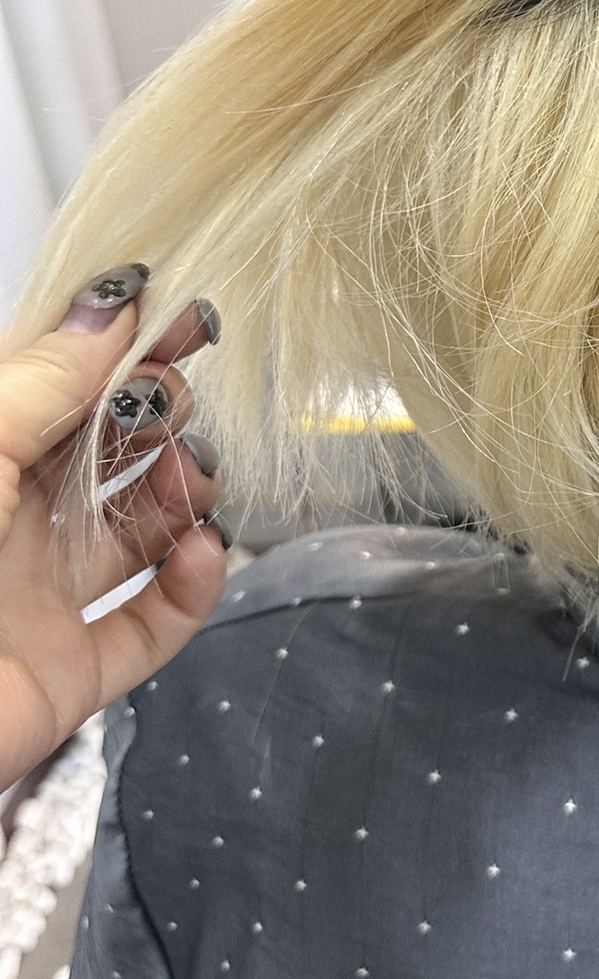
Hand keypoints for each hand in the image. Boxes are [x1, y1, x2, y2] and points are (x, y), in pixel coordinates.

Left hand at [0, 267, 227, 789]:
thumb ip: (45, 378)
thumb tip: (111, 306)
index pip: (57, 391)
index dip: (117, 352)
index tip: (177, 320)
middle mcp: (3, 522)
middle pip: (105, 456)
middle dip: (157, 418)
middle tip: (178, 402)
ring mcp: (37, 597)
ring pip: (140, 534)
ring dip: (183, 495)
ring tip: (191, 475)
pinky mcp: (67, 672)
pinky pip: (150, 626)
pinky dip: (192, 590)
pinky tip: (200, 553)